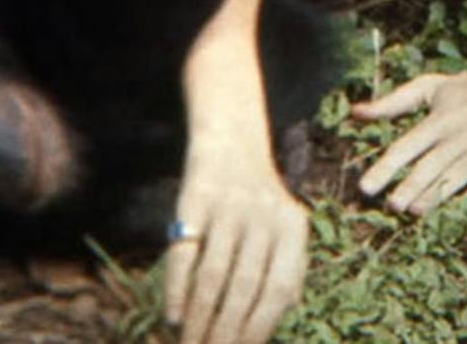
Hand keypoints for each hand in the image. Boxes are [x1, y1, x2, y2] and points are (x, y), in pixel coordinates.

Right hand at [162, 131, 309, 343]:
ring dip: (200, 317)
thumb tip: (277, 319)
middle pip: (245, 287)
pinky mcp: (195, 199)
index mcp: (294, 228)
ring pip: (213, 275)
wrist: (231, 143)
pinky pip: (184, 253)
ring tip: (190, 343)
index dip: (259, 328)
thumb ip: (288, 269)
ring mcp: (229, 206)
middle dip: (227, 330)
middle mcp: (264, 216)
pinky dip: (177, 288)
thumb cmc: (259, 201)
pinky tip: (173, 316)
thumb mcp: (285, 227)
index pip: (278, 290)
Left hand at [352, 31, 466, 213]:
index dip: (385, 167)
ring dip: (435, 194)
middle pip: (429, 166)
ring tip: (414, 210)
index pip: (406, 146)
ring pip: (454, 177)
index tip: (365, 187)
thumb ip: (395, 101)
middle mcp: (458, 136)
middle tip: (390, 206)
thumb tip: (355, 112)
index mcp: (439, 120)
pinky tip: (460, 211)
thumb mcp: (434, 87)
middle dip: (409, 186)